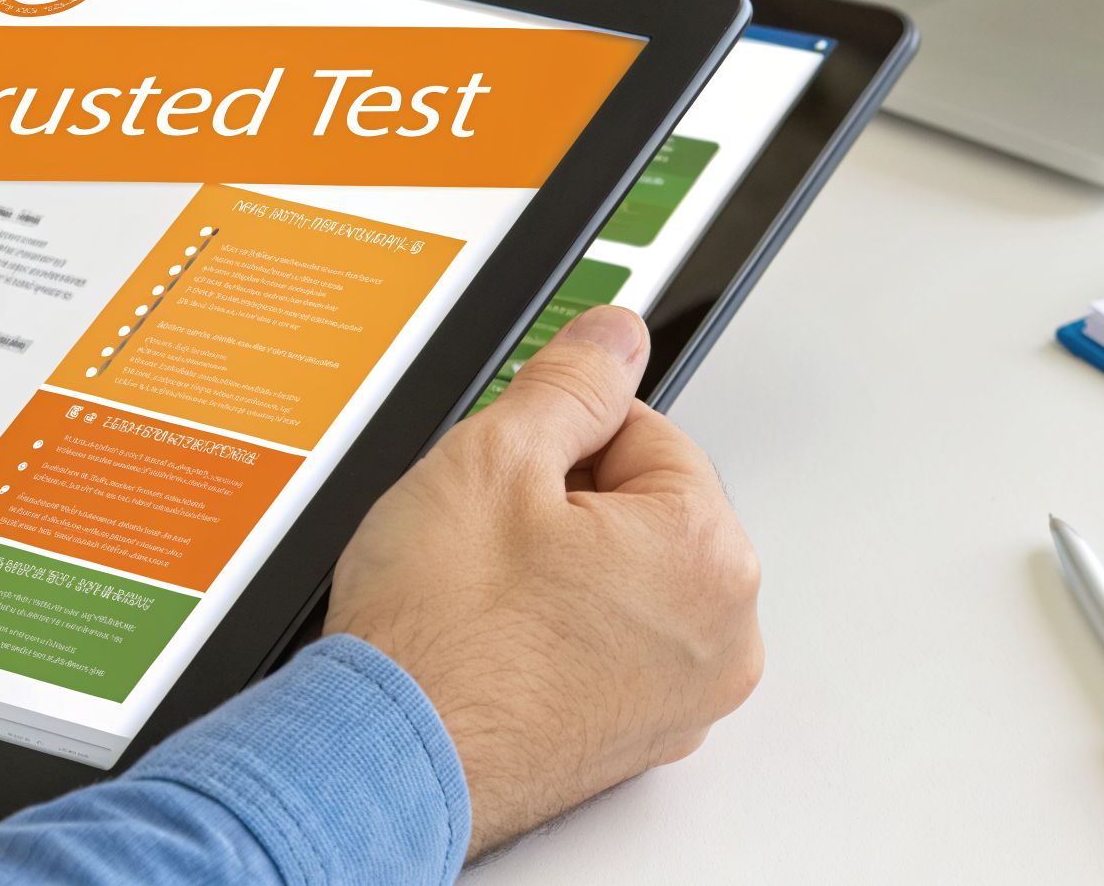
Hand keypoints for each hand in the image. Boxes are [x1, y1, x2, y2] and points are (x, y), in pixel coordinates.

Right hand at [324, 305, 762, 857]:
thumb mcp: (494, 459)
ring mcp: (685, 695)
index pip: (644, 434)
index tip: (510, 482)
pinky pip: (610, 643)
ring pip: (624, 575)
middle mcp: (722, 636)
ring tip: (491, 596)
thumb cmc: (438, 642)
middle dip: (567, 506)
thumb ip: (570, 380)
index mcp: (709, 556)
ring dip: (564, 568)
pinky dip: (562, 632)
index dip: (558, 443)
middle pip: (643, 507)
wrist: (381, 766)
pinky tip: (500, 640)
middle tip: (493, 543)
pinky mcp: (642, 735)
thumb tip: (615, 336)